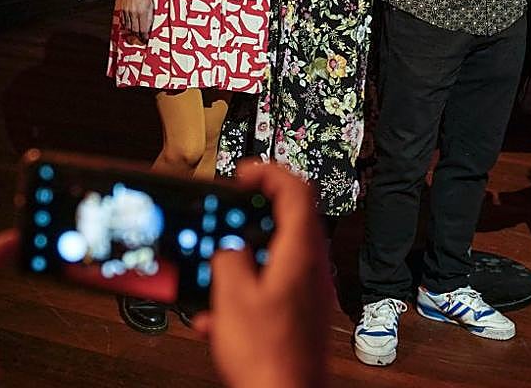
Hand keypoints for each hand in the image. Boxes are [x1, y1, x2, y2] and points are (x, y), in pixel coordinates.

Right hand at [118, 0, 153, 40]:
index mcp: (143, 12)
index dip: (144, 36)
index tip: (145, 39)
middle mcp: (134, 13)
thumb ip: (150, 15)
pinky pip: (123, 21)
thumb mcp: (151, 3)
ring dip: (130, 33)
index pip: (143, 29)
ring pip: (128, 27)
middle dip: (137, 38)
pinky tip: (127, 28)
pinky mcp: (121, 8)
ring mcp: (127, 11)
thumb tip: (149, 24)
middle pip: (134, 30)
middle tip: (139, 41)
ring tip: (133, 37)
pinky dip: (125, 26)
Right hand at [194, 162, 328, 387]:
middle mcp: (313, 267)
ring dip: (246, 255)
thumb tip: (228, 246)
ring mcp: (310, 290)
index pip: (297, 189)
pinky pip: (274, 286)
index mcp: (301, 252)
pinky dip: (247, 289)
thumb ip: (228, 259)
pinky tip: (220, 316)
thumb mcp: (232, 298)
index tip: (244, 173)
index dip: (269, 173)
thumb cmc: (269, 357)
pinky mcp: (301, 313)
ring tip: (217, 267)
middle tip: (229, 212)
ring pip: (278, 254)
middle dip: (253, 213)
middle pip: (290, 218)